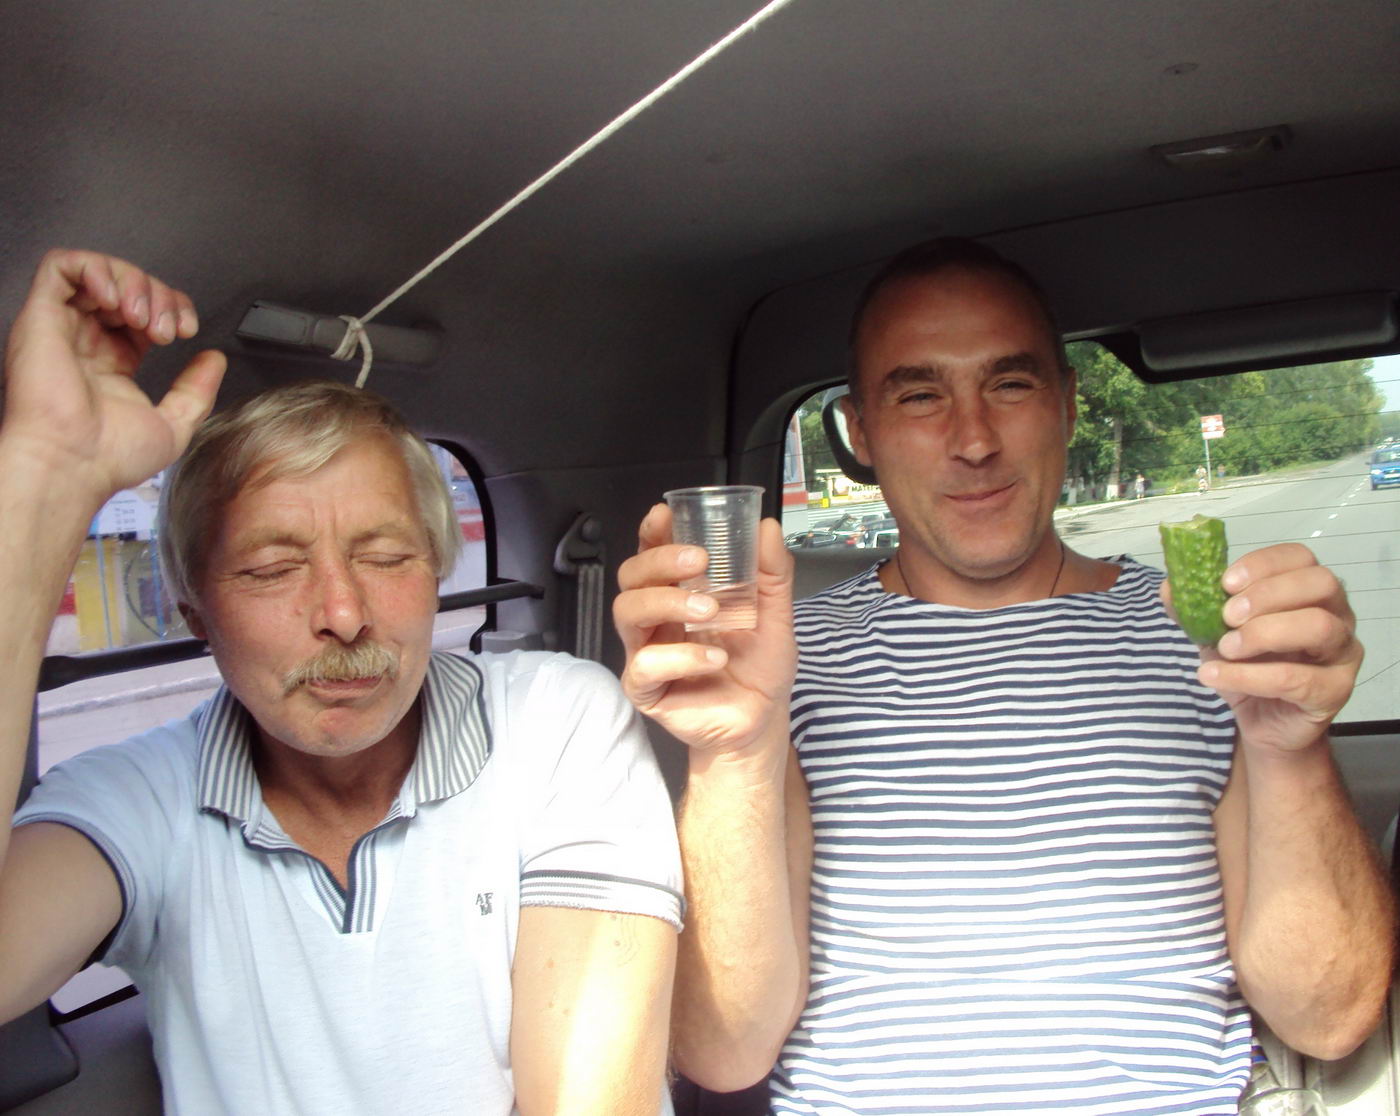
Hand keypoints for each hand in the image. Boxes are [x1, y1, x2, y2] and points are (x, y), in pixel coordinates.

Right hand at [2, 249, 225, 503]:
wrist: (73, 465)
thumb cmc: (109, 458)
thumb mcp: (174, 424)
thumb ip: (196, 390)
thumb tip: (213, 360)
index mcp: (112, 364)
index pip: (144, 313)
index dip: (172, 308)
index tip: (187, 330)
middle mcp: (86, 342)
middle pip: (127, 289)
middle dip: (159, 296)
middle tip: (165, 329)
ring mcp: (62, 327)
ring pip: (100, 272)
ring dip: (133, 283)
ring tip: (141, 316)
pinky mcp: (40, 315)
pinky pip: (61, 265)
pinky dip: (96, 268)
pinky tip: (115, 297)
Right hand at [614, 503, 794, 761]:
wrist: (762, 720)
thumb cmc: (759, 666)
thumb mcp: (775, 613)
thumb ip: (772, 572)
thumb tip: (767, 527)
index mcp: (679, 594)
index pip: (652, 555)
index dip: (651, 533)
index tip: (665, 516)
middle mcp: (656, 620)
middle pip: (631, 577)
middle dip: (659, 561)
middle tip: (700, 560)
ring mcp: (646, 652)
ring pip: (628, 612)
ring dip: (668, 602)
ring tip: (710, 610)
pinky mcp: (646, 689)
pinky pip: (646, 665)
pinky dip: (682, 657)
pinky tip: (715, 658)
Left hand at [1166, 543, 1361, 752]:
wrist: (1262, 723)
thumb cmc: (1248, 668)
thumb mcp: (1214, 632)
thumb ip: (1194, 607)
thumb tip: (1169, 586)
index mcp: (1308, 591)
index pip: (1300, 557)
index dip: (1263, 564)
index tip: (1224, 583)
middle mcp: (1336, 614)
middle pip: (1320, 583)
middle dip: (1266, 595)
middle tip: (1227, 617)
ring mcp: (1343, 652)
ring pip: (1318, 626)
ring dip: (1263, 633)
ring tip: (1226, 649)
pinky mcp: (1335, 690)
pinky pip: (1297, 678)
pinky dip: (1249, 676)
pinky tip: (1216, 676)